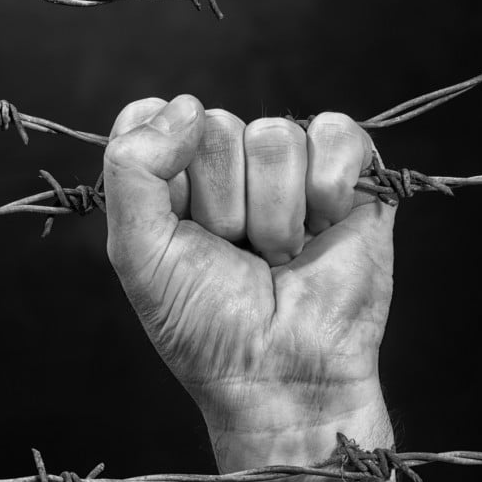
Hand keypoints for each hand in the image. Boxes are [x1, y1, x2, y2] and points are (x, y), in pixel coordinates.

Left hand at [103, 95, 396, 481]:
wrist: (279, 376)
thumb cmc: (203, 324)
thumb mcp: (137, 249)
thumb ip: (130, 169)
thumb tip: (185, 105)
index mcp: (173, 173)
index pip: (155, 116)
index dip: (164, 169)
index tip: (178, 227)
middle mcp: (230, 161)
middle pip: (214, 127)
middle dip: (223, 205)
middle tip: (236, 254)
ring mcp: (291, 164)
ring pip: (273, 135)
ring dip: (275, 214)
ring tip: (279, 255)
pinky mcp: (351, 173)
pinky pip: (335, 132)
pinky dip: (326, 189)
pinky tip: (323, 231)